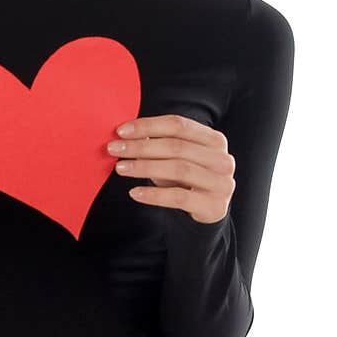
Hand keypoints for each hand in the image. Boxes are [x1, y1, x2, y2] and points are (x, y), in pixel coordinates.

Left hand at [107, 114, 234, 223]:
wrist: (208, 210)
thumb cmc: (188, 178)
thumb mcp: (177, 157)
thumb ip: (158, 143)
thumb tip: (124, 134)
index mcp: (214, 139)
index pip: (178, 125)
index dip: (148, 125)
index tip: (121, 131)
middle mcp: (222, 159)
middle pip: (177, 146)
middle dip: (141, 146)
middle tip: (114, 149)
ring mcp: (221, 183)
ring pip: (178, 169)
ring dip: (145, 167)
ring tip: (121, 168)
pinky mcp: (214, 206)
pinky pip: (179, 197)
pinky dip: (154, 195)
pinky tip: (134, 192)